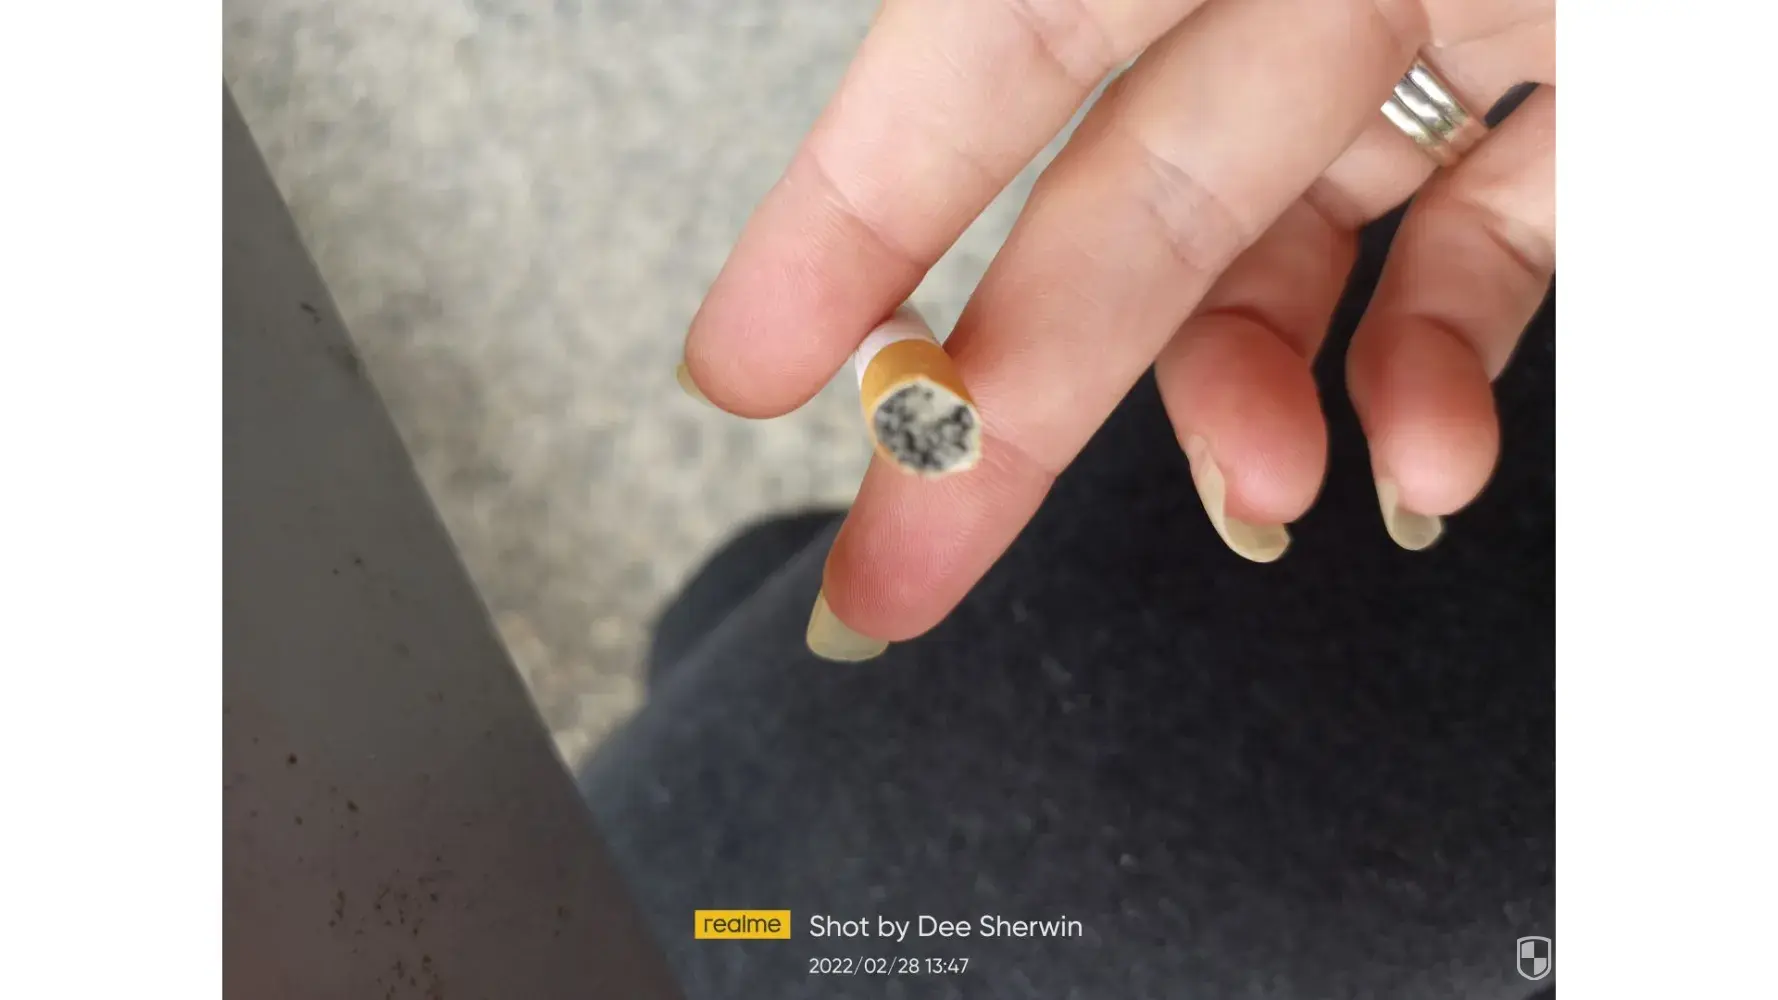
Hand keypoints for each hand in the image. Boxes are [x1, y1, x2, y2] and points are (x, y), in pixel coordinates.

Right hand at [678, 0, 1553, 657]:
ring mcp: (1436, 29)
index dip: (855, 205)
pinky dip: (1425, 378)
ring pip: (1284, 254)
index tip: (739, 365)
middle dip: (1001, 407)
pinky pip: (1472, 259)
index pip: (994, 47)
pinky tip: (1413, 454)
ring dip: (1242, 407)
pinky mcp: (1571, 102)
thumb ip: (1112, 64)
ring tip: (1266, 496)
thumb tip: (1064, 259)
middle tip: (894, 570)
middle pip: (1116, 206)